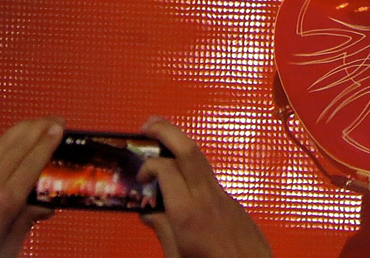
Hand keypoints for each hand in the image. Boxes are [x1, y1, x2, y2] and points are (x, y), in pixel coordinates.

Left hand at [0, 117, 60, 257]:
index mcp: (2, 202)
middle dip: (37, 127)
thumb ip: (26, 221)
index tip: (59, 129)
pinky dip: (0, 144)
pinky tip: (9, 143)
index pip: (31, 161)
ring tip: (35, 125)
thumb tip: (42, 208)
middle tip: (54, 121)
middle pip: (14, 145)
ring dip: (19, 131)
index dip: (47, 141)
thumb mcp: (9, 247)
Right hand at [137, 117, 270, 257]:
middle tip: (149, 124)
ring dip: (181, 142)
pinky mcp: (230, 200)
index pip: (167, 170)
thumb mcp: (176, 255)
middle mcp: (207, 197)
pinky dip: (191, 164)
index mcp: (188, 213)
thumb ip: (162, 230)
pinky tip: (180, 168)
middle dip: (169, 131)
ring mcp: (222, 196)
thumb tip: (149, 213)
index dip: (149, 166)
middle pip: (190, 151)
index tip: (139, 176)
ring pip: (202, 159)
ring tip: (163, 134)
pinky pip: (208, 174)